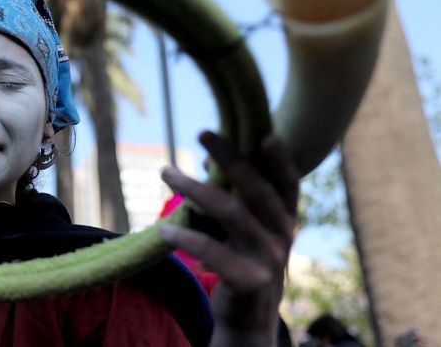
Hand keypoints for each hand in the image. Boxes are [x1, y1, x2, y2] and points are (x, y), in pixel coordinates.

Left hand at [159, 131, 298, 345]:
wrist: (248, 318)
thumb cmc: (242, 260)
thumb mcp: (244, 229)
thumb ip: (234, 195)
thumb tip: (209, 158)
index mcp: (286, 219)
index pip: (289, 183)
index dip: (280, 159)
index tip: (264, 134)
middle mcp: (283, 236)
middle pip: (256, 189)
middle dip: (229, 157)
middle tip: (202, 132)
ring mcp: (268, 259)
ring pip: (230, 212)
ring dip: (194, 187)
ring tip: (166, 171)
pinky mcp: (248, 280)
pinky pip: (212, 250)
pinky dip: (185, 236)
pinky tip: (163, 228)